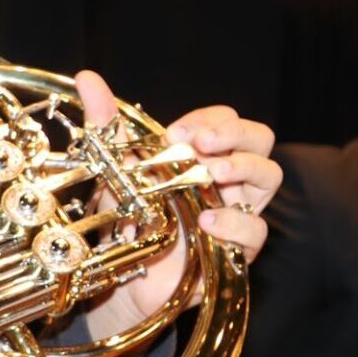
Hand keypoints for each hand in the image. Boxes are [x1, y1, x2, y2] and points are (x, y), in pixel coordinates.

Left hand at [74, 71, 280, 338]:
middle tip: (200, 144)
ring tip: (212, 173)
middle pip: (260, 139)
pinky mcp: (236, 249)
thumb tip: (88, 78)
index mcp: (207, 153)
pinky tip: (206, 220)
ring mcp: (238, 211)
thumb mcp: (116, 168)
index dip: (209, 119)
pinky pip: (255, 230)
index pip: (228, 120)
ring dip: (242, 168)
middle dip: (234, 134)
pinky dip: (234, 221)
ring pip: (268, 176)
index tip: (175, 132)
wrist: (124, 278)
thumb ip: (107, 124)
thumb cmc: (131, 218)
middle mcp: (230, 178)